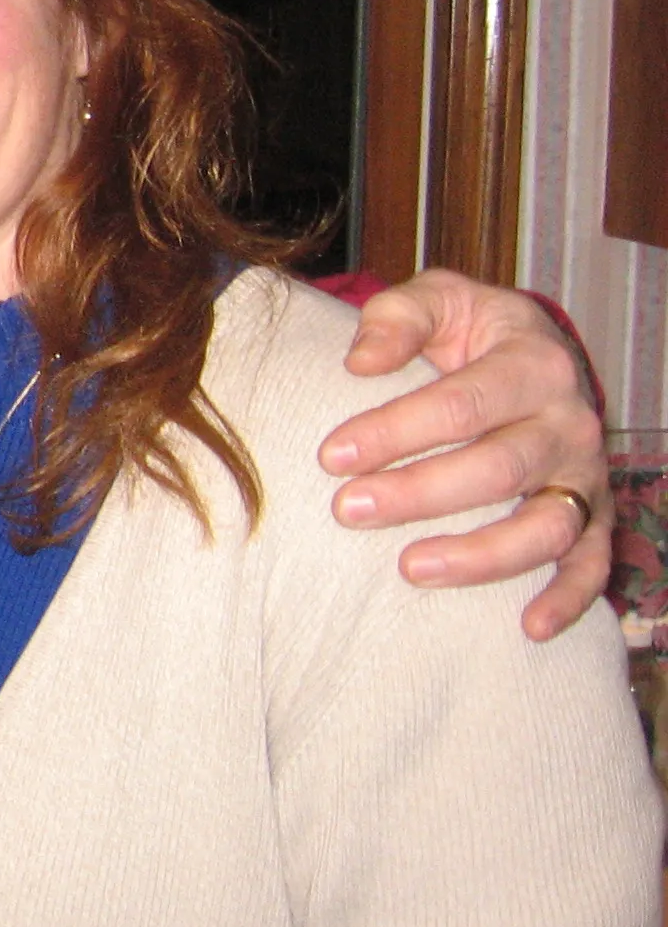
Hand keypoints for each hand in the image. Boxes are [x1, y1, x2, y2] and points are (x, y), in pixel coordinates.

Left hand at [322, 269, 607, 640]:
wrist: (534, 351)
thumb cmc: (471, 330)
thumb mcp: (440, 299)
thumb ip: (398, 317)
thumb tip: (361, 361)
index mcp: (533, 364)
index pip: (462, 404)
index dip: (396, 431)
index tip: (332, 455)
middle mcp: (570, 422)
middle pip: (498, 469)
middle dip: (419, 494)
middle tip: (347, 510)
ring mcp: (586, 474)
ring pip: (547, 526)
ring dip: (481, 555)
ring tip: (410, 568)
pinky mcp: (595, 515)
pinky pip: (592, 564)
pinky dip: (570, 599)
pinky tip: (528, 627)